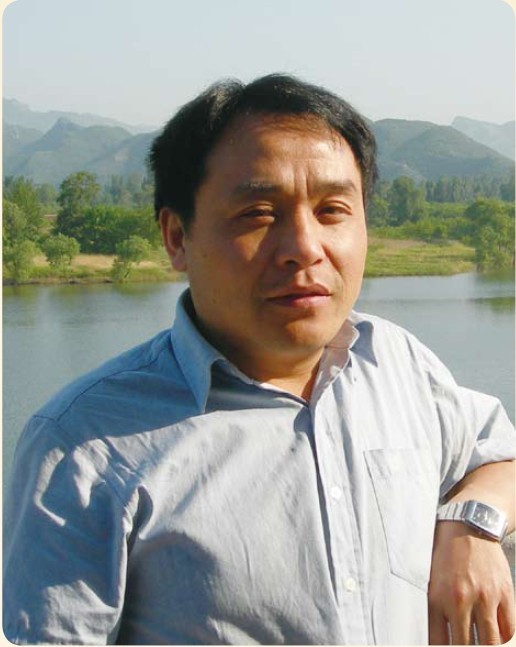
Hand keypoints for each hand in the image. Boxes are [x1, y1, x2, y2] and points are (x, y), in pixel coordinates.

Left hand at [428, 521, 514, 644]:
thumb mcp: (430, 579)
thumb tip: (434, 636)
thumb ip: (433, 608)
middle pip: (464, 646)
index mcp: (438, 597)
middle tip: (462, 645)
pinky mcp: (505, 593)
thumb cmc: (446, 553)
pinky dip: (502, 638)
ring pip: (489, 643)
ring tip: (478, 644)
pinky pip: (508, 630)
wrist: (469, 526)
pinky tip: (495, 638)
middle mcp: (461, 599)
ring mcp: (485, 597)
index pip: (438, 642)